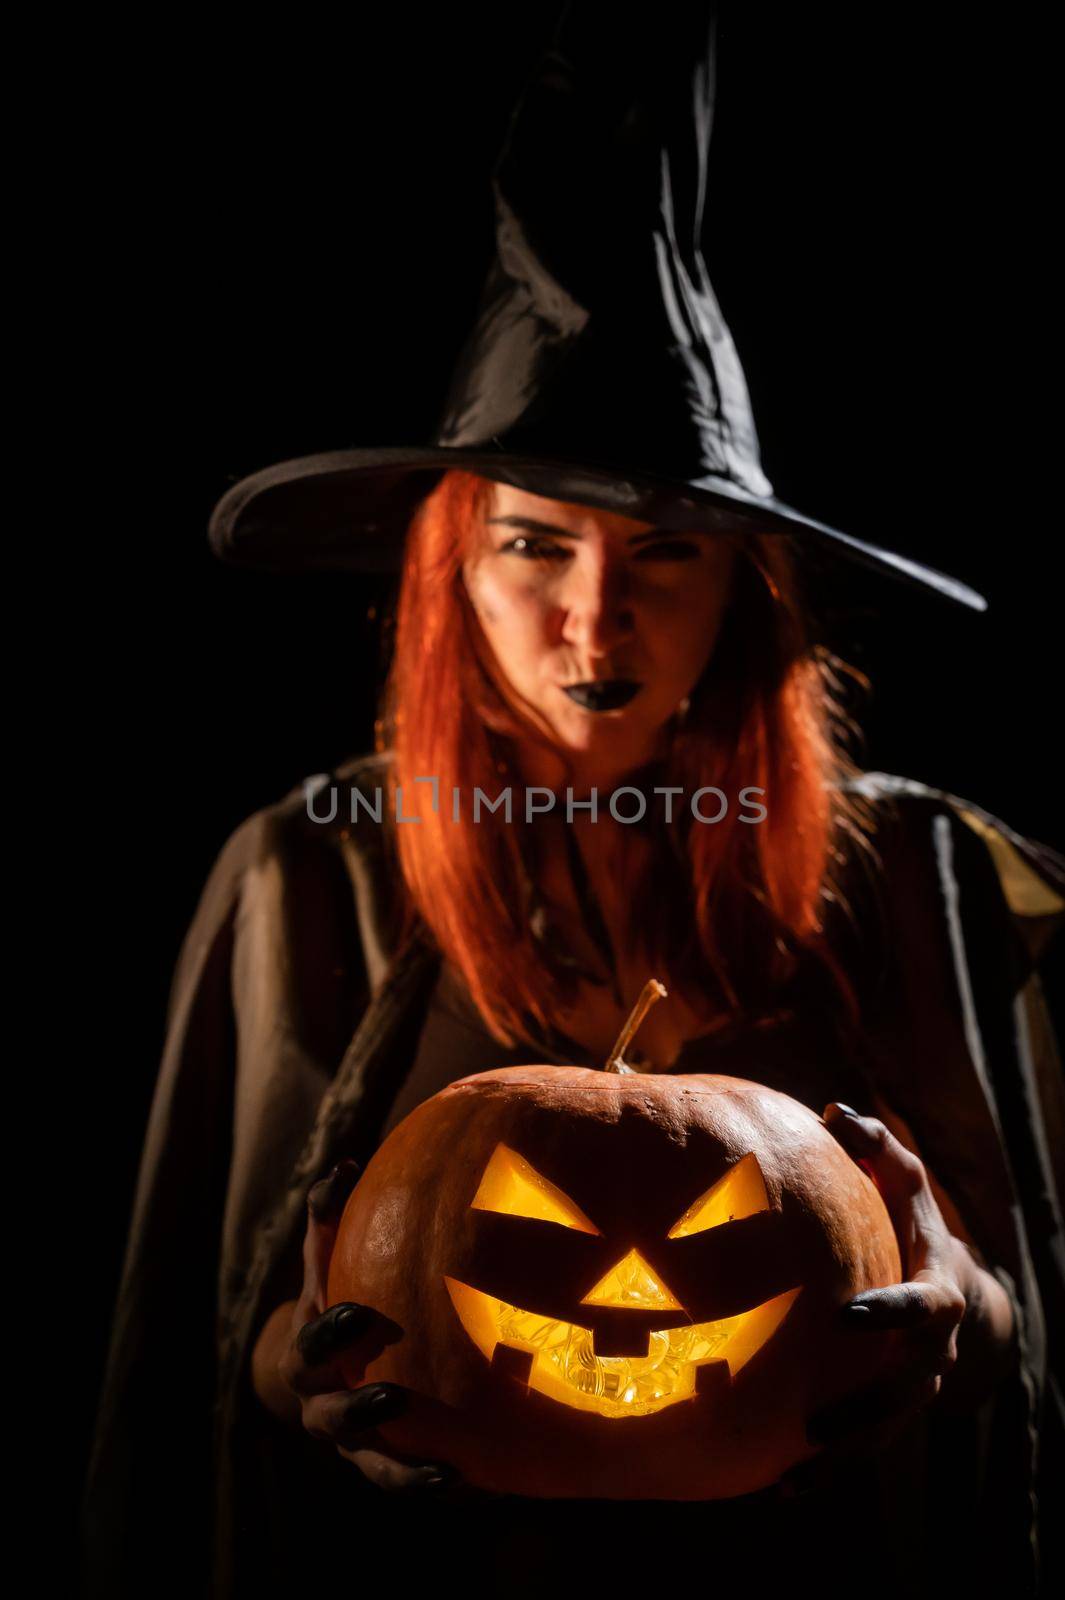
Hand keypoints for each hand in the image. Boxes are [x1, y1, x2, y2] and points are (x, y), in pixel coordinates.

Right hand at [265, 1159, 462, 1493]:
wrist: (323, 1360)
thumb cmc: (335, 1288)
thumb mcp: (327, 1257)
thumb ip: (331, 1214)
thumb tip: (346, 1165)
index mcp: (305, 1352)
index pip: (309, 1346)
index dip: (328, 1333)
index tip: (358, 1313)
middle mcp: (319, 1403)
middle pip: (328, 1415)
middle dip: (356, 1409)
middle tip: (394, 1394)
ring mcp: (348, 1440)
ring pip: (369, 1463)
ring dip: (400, 1468)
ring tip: (442, 1471)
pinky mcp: (379, 1461)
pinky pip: (402, 1478)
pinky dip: (428, 1481)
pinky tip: (471, 1479)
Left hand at [791, 1103, 974, 1474]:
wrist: (952, 1290)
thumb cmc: (912, 1222)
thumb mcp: (904, 1182)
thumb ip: (876, 1148)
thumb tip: (832, 1110)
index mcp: (937, 1296)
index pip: (921, 1308)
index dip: (891, 1312)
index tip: (850, 1314)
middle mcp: (930, 1353)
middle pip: (906, 1391)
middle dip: (866, 1408)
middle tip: (814, 1422)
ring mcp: (911, 1389)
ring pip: (883, 1432)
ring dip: (840, 1457)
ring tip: (792, 1472)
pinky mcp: (886, 1412)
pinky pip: (861, 1448)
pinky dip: (822, 1473)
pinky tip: (776, 1490)